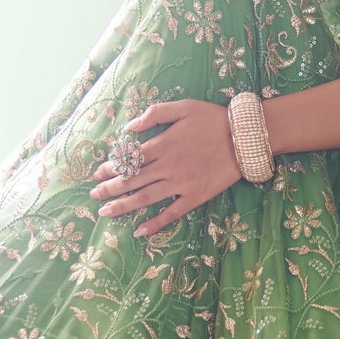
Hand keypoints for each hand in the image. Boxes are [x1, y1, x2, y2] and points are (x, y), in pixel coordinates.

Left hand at [89, 99, 243, 237]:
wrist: (245, 138)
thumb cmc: (213, 119)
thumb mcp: (183, 107)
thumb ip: (154, 114)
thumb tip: (128, 127)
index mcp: (163, 144)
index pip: (129, 159)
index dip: (110, 167)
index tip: (97, 174)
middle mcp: (168, 166)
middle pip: (132, 180)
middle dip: (110, 189)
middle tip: (94, 196)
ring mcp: (181, 184)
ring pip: (145, 198)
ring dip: (123, 206)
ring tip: (105, 213)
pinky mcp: (195, 196)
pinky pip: (172, 213)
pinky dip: (155, 223)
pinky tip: (140, 231)